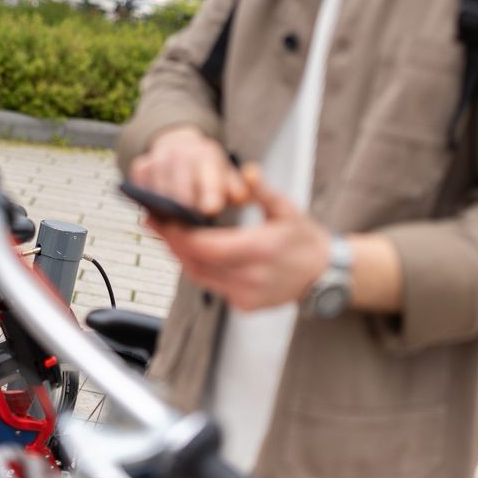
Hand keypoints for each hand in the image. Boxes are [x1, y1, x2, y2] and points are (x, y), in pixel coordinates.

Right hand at [129, 125, 247, 216]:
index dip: (209, 192)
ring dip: (165, 208)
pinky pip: (140, 186)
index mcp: (207, 155)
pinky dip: (146, 202)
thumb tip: (246, 189)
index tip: (210, 209)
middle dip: (185, 207)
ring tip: (174, 228)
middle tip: (190, 227)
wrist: (183, 151)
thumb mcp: (231, 179)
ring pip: (158, 187)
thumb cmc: (210, 174)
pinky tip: (157, 216)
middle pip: (180, 183)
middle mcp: (181, 152)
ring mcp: (158, 158)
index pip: (209, 175)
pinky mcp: (140, 165)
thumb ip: (241, 190)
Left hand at [160, 165, 331, 311]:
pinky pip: (212, 286)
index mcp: (262, 250)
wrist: (323, 275)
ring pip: (200, 277)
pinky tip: (189, 250)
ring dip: (180, 255)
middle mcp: (252, 278)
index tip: (162, 217)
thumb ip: (262, 191)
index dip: (180, 235)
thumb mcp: (287, 208)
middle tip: (153, 221)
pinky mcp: (244, 306)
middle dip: (172, 242)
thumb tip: (247, 171)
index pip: (207, 247)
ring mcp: (247, 296)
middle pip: (196, 263)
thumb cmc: (304, 238)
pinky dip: (197, 267)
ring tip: (165, 232)